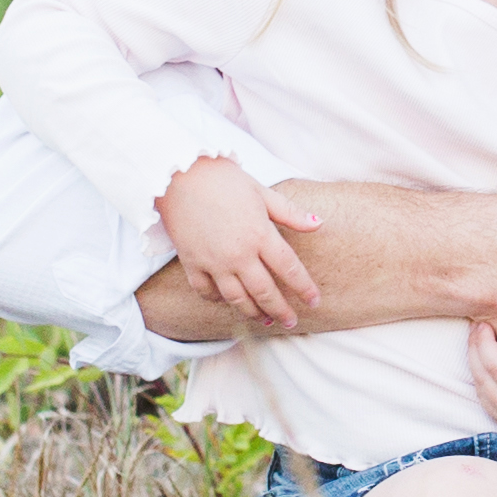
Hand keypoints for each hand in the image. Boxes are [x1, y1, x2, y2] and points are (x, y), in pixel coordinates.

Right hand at [154, 155, 320, 330]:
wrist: (177, 174)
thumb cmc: (223, 179)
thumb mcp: (261, 192)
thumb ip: (290, 213)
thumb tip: (319, 223)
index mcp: (259, 234)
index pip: (289, 268)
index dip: (304, 288)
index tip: (314, 301)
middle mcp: (239, 254)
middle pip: (265, 291)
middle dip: (281, 310)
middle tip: (291, 322)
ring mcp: (213, 262)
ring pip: (237, 298)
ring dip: (253, 312)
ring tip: (264, 320)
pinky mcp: (191, 263)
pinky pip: (206, 291)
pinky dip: (217, 300)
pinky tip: (227, 301)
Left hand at [468, 313, 496, 449]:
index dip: (485, 343)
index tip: (483, 323)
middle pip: (483, 380)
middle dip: (475, 352)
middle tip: (476, 328)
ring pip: (482, 395)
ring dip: (476, 368)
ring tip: (478, 343)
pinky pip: (489, 406)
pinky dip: (484, 383)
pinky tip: (487, 366)